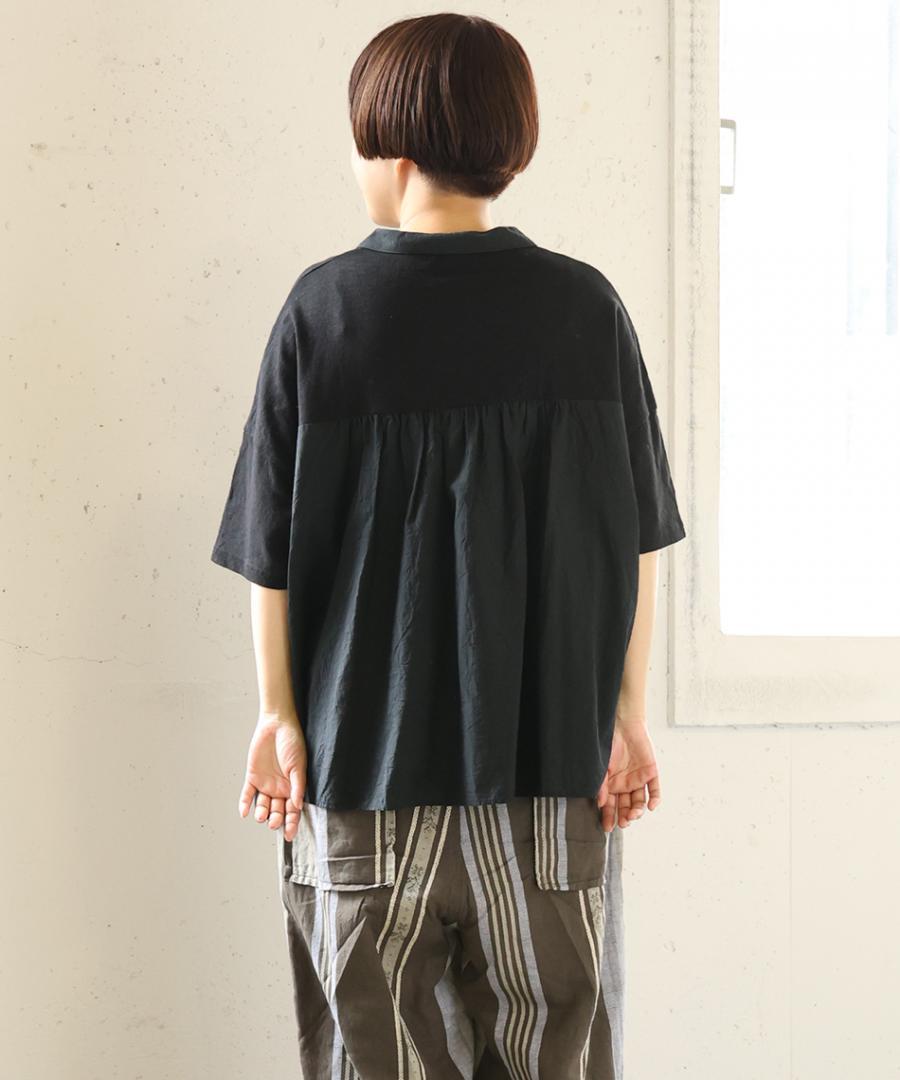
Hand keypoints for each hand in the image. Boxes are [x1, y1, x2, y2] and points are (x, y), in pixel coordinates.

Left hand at [238, 712, 306, 841]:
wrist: (276, 725)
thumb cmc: (293, 743)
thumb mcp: (298, 765)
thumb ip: (297, 786)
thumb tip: (297, 806)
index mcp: (293, 788)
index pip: (293, 811)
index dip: (291, 823)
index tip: (289, 835)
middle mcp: (280, 789)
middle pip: (278, 811)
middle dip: (276, 820)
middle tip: (274, 822)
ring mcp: (266, 784)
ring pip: (263, 806)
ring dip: (262, 813)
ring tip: (261, 816)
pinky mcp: (253, 777)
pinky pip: (248, 794)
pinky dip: (245, 803)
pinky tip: (244, 812)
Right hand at [596, 718, 661, 832]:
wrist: (624, 725)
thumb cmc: (609, 744)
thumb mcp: (601, 766)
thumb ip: (601, 785)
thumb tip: (600, 803)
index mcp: (612, 785)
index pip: (611, 806)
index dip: (609, 817)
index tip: (607, 828)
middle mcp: (626, 785)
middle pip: (626, 807)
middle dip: (624, 817)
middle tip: (623, 823)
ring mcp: (639, 780)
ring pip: (640, 802)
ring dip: (637, 810)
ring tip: (633, 814)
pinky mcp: (651, 773)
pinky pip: (655, 790)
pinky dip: (655, 799)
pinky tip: (651, 807)